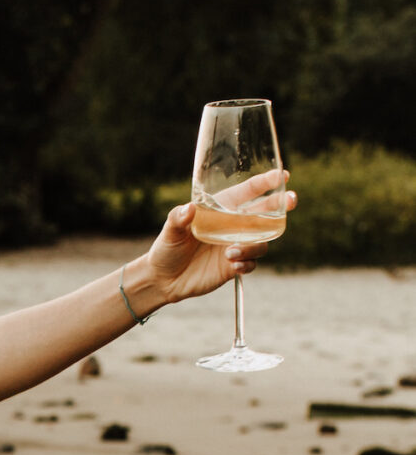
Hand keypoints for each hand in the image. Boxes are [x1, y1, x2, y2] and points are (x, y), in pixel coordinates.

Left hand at [138, 171, 294, 308]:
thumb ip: (178, 219)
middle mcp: (233, 226)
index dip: (266, 183)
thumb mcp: (170, 231)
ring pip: (261, 241)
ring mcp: (236, 245)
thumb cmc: (167, 248)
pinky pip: (251, 263)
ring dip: (253, 245)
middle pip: (265, 213)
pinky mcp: (234, 265)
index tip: (282, 175)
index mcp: (220, 210)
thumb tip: (188, 209)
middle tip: (290, 200)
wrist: (163, 279)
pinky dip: (246, 263)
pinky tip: (234, 265)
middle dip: (280, 205)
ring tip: (230, 252)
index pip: (248, 192)